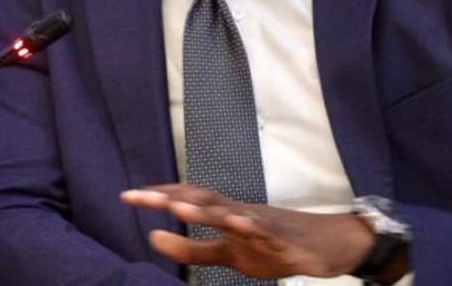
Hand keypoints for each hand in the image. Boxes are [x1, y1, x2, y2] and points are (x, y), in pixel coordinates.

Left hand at [120, 184, 374, 279]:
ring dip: (204, 211)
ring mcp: (261, 223)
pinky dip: (251, 226)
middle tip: (137, 196)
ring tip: (176, 209)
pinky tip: (238, 223)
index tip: (128, 196)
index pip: (186, 200)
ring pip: (230, 213)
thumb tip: (153, 238)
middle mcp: (239, 211)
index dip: (159, 197)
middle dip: (169, 197)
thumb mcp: (228, 255)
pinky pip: (266, 231)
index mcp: (224, 215)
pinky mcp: (283, 238)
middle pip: (200, 199)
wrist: (324, 245)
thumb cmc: (272, 246)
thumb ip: (191, 250)